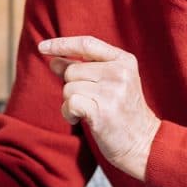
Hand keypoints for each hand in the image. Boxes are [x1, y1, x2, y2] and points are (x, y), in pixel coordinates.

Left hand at [39, 35, 158, 178]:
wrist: (143, 143)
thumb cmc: (122, 113)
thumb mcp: (108, 84)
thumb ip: (82, 69)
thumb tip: (53, 60)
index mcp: (124, 61)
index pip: (87, 44)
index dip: (62, 44)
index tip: (42, 47)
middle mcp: (120, 72)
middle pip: (72, 70)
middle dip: (71, 86)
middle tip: (89, 101)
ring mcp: (113, 91)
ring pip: (68, 87)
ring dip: (69, 103)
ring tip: (87, 112)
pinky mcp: (103, 110)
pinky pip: (69, 103)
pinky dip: (68, 113)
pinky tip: (80, 119)